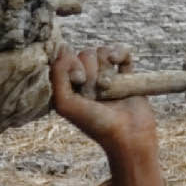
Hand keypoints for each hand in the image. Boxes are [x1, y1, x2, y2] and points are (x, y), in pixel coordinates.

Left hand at [49, 47, 164, 185]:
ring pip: (102, 52)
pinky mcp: (126, 75)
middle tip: (95, 93)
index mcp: (69, 87)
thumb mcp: (64, 103)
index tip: (79, 82)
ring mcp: (107, 76)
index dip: (73, 65)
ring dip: (105, 68)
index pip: (65, 58)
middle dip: (91, 71)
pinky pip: (121, 52)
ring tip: (108, 88)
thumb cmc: (94, 123)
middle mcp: (86, 80)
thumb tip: (64, 48)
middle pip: (85, 54)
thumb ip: (57, 75)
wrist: (128, 136)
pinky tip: (118, 62)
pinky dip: (119, 53)